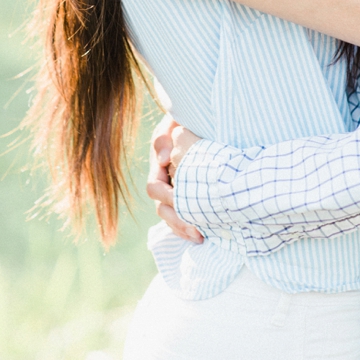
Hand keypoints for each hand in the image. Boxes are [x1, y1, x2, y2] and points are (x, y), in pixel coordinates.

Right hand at [145, 116, 203, 242]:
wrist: (198, 124)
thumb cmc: (185, 122)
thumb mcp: (173, 123)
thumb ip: (165, 137)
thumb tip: (162, 159)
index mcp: (158, 165)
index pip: (155, 187)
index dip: (167, 197)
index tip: (181, 203)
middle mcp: (163, 181)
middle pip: (162, 208)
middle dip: (178, 221)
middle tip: (197, 231)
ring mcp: (174, 191)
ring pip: (171, 217)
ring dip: (183, 229)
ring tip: (200, 238)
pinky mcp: (187, 198)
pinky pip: (182, 218)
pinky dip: (189, 228)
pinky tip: (204, 236)